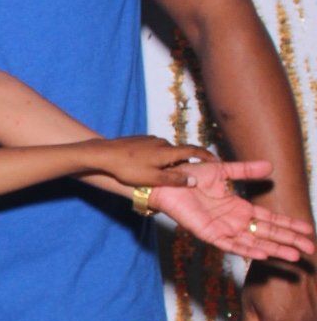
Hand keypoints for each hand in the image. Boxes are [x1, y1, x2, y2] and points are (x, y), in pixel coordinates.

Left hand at [95, 134, 214, 187]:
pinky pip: (154, 149)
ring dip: (169, 161)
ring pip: (165, 151)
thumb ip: (174, 179)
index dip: (207, 155)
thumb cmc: (128, 169)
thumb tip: (194, 180)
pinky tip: (147, 167)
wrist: (104, 154)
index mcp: (168, 151)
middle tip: (185, 175)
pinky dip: (157, 158)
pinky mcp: (140, 140)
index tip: (216, 160)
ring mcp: (150, 139)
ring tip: (163, 174)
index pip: (193, 150)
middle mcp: (162, 142)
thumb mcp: (153, 178)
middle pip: (179, 152)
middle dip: (184, 162)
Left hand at [149, 160, 316, 265]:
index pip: (270, 220)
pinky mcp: (207, 233)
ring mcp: (222, 229)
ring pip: (253, 243)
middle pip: (267, 234)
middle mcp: (233, 222)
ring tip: (294, 256)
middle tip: (310, 249)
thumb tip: (270, 167)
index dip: (289, 225)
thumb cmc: (191, 176)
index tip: (307, 230)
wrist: (167, 180)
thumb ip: (246, 170)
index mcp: (239, 209)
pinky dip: (246, 249)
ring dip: (274, 249)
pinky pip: (230, 245)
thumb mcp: (223, 170)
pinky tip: (262, 254)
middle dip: (289, 241)